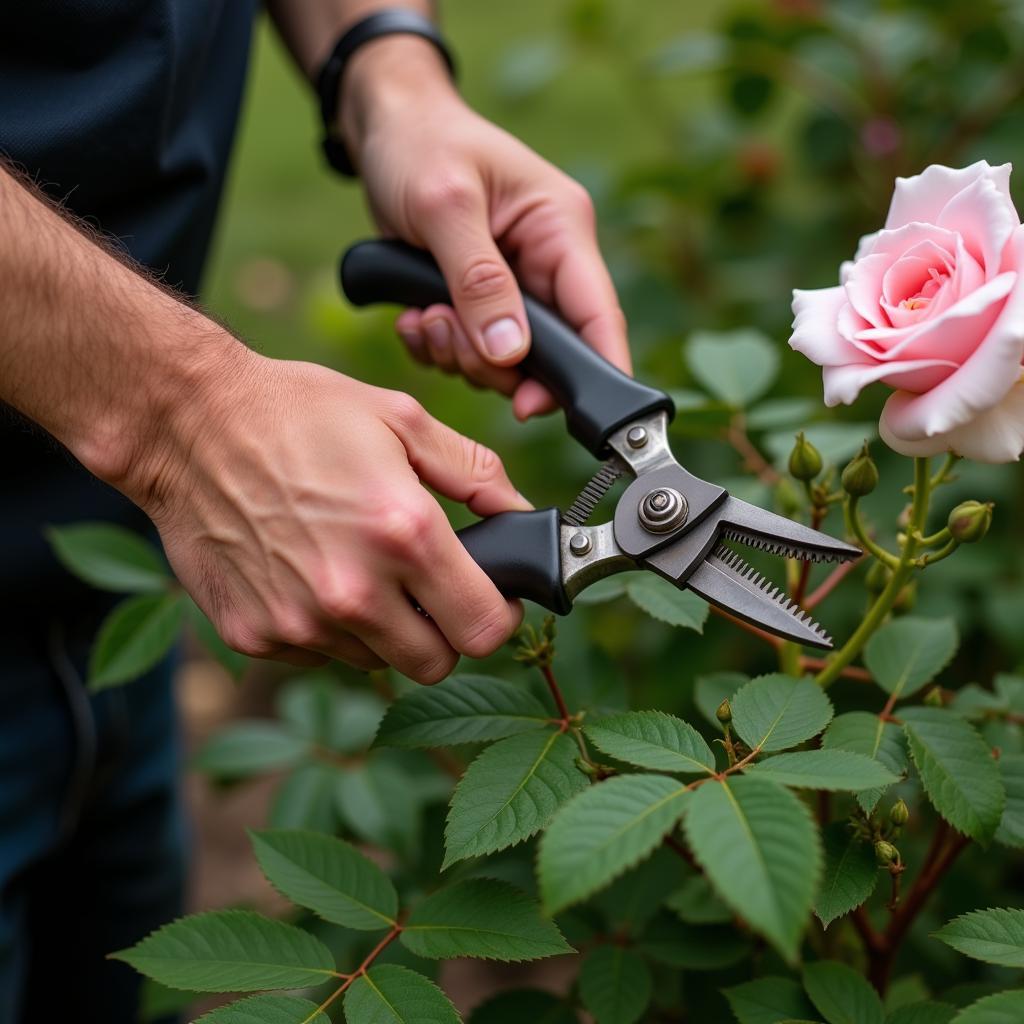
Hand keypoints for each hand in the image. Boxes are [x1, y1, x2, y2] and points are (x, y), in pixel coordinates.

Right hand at [130, 348, 526, 682]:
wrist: (187, 425)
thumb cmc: (298, 412)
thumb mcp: (401, 419)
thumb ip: (474, 472)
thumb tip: (518, 511)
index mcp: (405, 535)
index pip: (485, 629)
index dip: (499, 615)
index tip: (490, 597)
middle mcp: (354, 592)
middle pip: (435, 664)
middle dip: (444, 632)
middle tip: (427, 588)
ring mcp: (300, 622)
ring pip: (375, 662)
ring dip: (382, 629)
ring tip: (356, 566)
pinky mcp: (255, 636)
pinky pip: (318, 654)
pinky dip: (326, 628)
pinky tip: (307, 573)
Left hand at [342, 37, 630, 419]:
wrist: (384, 129)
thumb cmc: (421, 145)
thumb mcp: (446, 206)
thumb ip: (478, 281)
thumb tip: (509, 354)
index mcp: (561, 230)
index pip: (599, 315)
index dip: (595, 372)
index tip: (556, 411)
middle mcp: (547, 265)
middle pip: (547, 355)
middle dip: (492, 363)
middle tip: (446, 334)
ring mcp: (515, 288)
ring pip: (504, 363)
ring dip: (457, 354)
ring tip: (423, 315)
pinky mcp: (480, 303)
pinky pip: (469, 353)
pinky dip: (438, 347)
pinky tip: (414, 317)